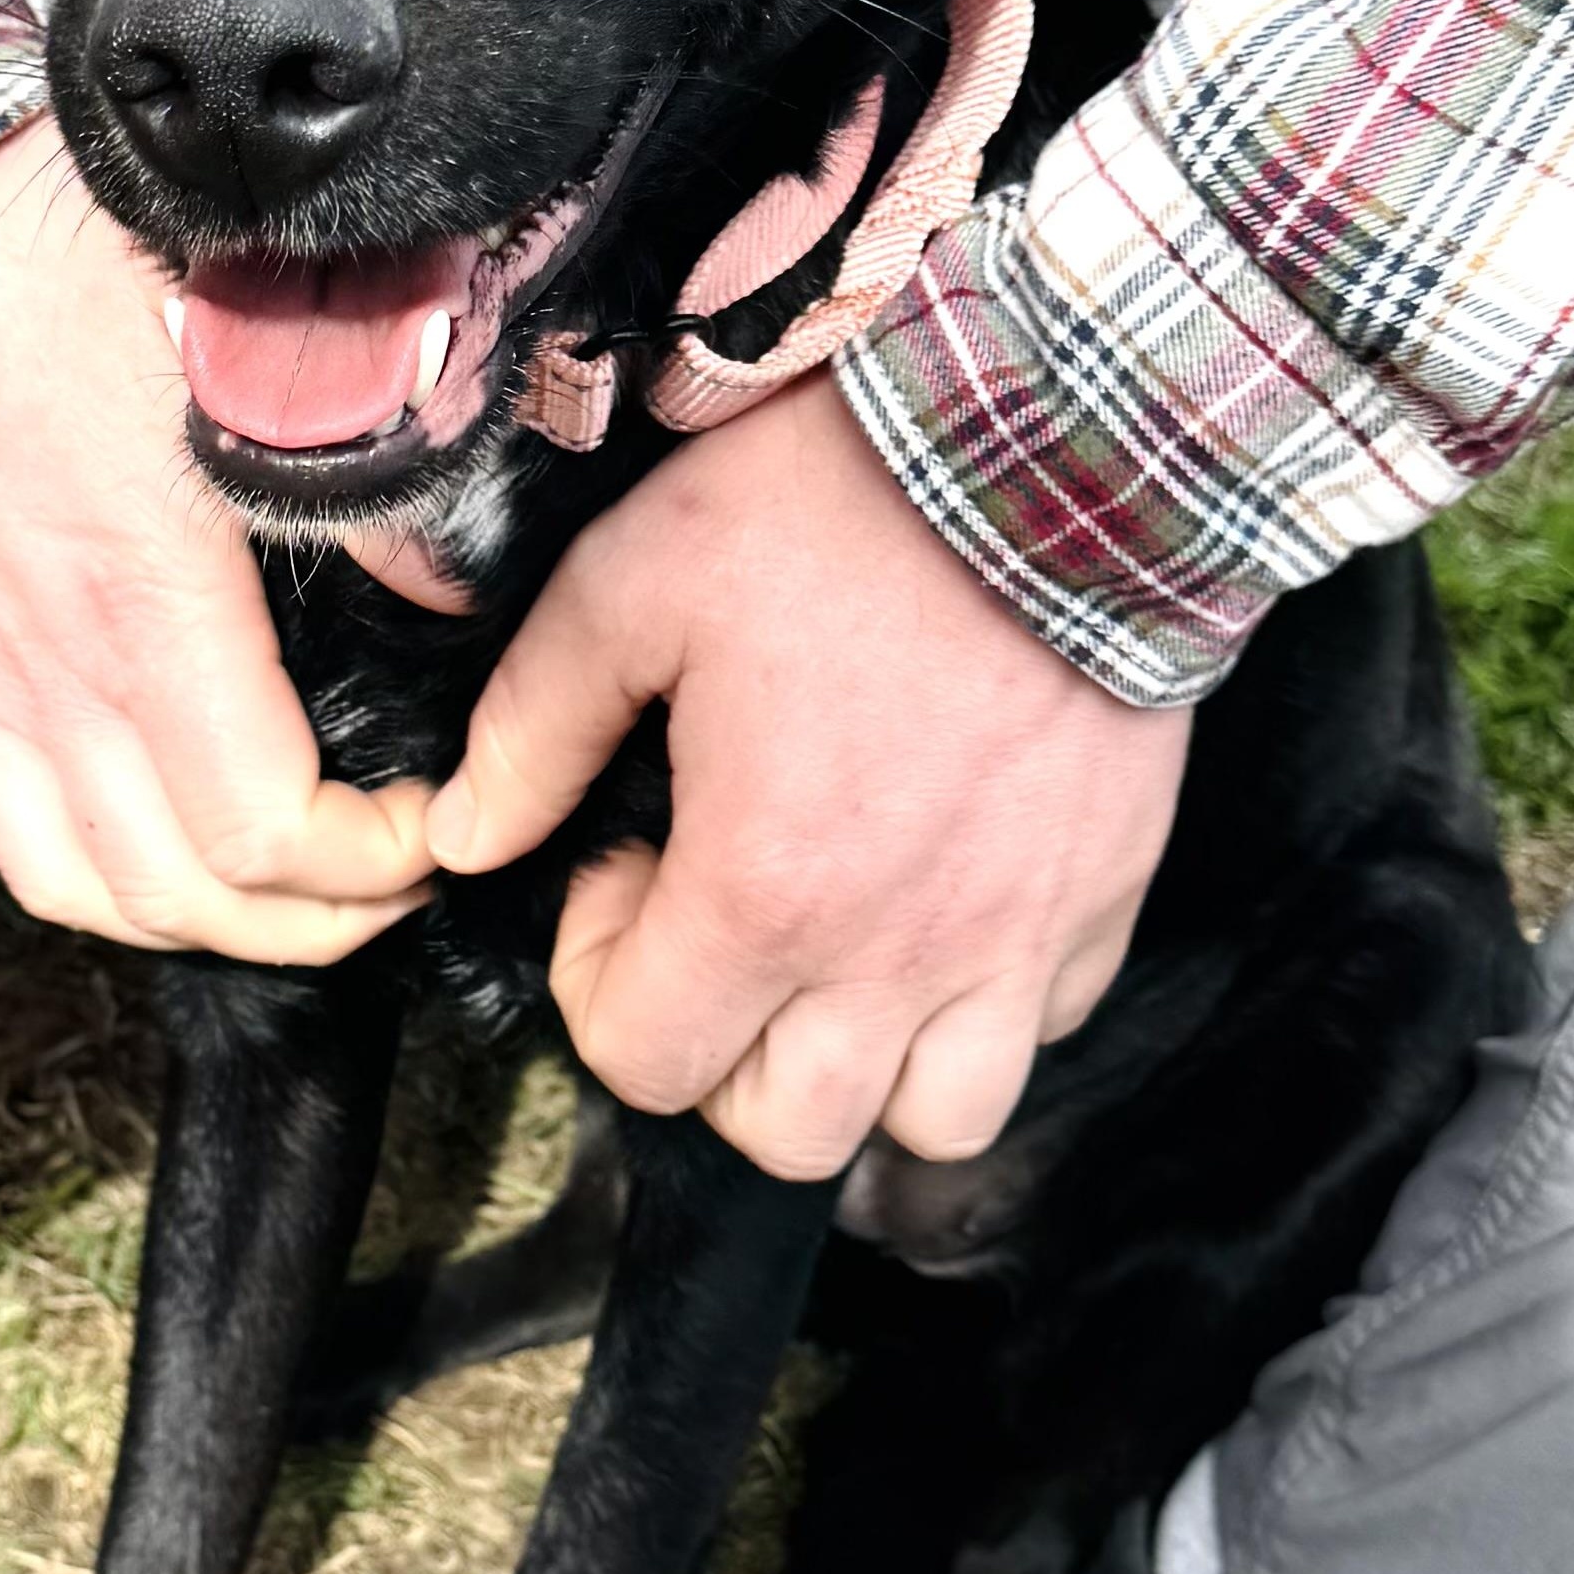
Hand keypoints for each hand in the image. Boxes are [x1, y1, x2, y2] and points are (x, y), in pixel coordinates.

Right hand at [0, 117, 432, 959]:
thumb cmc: (73, 256)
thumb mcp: (250, 329)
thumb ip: (358, 469)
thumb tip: (446, 592)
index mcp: (144, 599)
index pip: (262, 830)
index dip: (367, 866)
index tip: (430, 828)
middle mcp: (45, 667)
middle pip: (177, 893)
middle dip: (305, 922)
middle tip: (384, 879)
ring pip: (72, 886)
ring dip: (187, 919)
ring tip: (274, 885)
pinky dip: (71, 867)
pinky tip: (141, 829)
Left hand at [428, 378, 1187, 1176]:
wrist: (1059, 438)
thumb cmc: (839, 504)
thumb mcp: (636, 580)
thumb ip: (534, 726)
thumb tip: (467, 836)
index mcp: (764, 895)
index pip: (645, 1062)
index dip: (603, 982)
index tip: (624, 869)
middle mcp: (896, 958)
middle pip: (785, 1134)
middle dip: (723, 1055)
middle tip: (715, 927)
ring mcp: (1017, 941)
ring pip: (936, 1121)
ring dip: (869, 1068)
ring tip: (839, 957)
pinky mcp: (1106, 900)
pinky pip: (1046, 1028)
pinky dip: (988, 1004)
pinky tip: (946, 904)